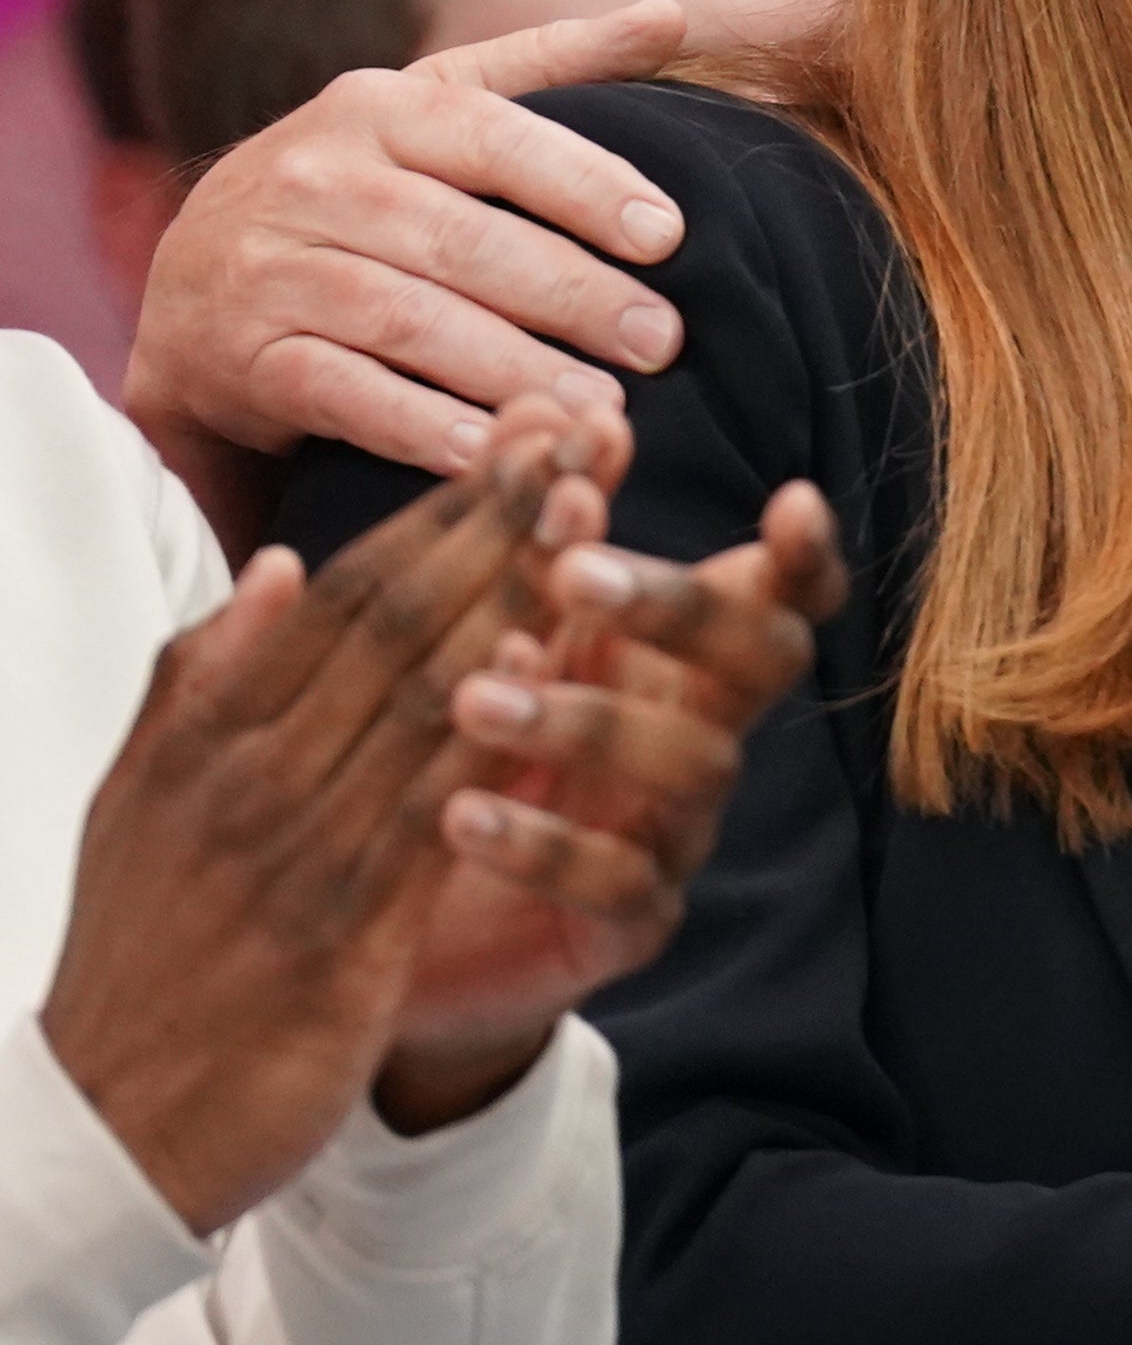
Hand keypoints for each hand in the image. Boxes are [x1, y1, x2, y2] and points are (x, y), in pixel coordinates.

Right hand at [37, 404, 615, 1233]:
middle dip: (493, 520)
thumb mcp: (145, 798)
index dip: (443, 507)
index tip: (523, 439)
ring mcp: (294, 850)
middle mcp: (249, 773)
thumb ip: (208, 678)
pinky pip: (426, 813)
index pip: (343, 591)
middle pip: (391, 619)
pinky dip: (485, 736)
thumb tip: (271, 563)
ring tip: (592, 514)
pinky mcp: (342, 936)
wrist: (107, 1128)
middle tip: (577, 436)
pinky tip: (553, 672)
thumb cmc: (147, 947)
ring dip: (513, 596)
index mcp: (206, 731)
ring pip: (420, 694)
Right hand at [126, 0, 692, 494]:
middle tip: (662, 340)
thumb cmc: (360, 188)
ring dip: (511, 368)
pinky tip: (490, 449)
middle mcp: (313, 179)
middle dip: (570, 293)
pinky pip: (338, 392)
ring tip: (601, 407)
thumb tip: (672, 14)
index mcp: (375, 107)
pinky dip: (416, 426)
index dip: (584, 184)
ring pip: (405, 320)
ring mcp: (268, 269)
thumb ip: (552, 65)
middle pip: (459, 239)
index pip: (493, 136)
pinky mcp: (240, 358)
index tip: (670, 236)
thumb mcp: (437, 108)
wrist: (196, 283)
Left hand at [377, 481, 849, 1128]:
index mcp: (676, 653)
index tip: (790, 499)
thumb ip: (524, 535)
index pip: (774, 593)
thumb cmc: (457, 749)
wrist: (399, 930)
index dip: (802, 554)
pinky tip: (458, 810)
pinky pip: (618, 883)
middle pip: (760, 660)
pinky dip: (544, 842)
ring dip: (587, 718)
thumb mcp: (486, 633)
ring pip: (692, 765)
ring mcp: (676, 830)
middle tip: (575, 572)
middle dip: (681, 607)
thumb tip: (549, 405)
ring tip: (474, 693)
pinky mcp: (628, 926)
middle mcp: (702, 730)